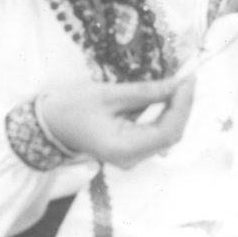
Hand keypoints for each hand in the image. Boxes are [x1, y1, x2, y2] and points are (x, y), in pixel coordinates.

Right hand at [40, 77, 194, 168]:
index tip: (189, 79)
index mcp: (125, 149)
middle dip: (182, 106)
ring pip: (165, 134)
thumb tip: (177, 84)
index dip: (183, 105)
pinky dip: (163, 113)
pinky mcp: (130, 148)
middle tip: (187, 77)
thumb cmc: (72, 106)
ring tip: (180, 83)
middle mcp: (132, 159)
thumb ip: (145, 91)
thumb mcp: (109, 94)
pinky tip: (166, 94)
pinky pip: (154, 132)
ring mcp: (132, 156)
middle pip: (170, 135)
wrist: (49, 123)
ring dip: (175, 109)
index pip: (168, 131)